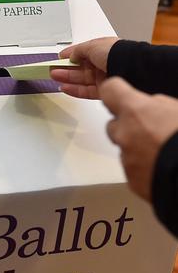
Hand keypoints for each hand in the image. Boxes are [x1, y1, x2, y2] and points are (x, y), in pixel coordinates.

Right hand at [50, 37, 119, 98]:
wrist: (131, 68)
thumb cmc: (116, 53)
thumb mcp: (93, 45)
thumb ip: (78, 50)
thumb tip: (70, 55)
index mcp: (102, 50)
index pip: (82, 53)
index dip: (70, 55)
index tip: (59, 59)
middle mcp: (103, 63)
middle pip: (80, 67)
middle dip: (65, 68)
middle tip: (52, 69)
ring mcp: (103, 77)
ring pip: (81, 79)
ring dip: (67, 78)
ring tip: (54, 77)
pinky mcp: (103, 90)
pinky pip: (86, 91)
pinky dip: (74, 90)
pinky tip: (64, 87)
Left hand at [101, 77, 177, 200]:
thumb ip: (159, 105)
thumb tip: (151, 106)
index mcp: (136, 112)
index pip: (109, 91)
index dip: (115, 91)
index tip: (121, 94)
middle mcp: (124, 134)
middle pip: (113, 124)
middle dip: (128, 125)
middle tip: (153, 129)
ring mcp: (127, 159)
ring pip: (124, 148)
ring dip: (137, 147)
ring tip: (163, 150)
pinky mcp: (132, 181)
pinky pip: (133, 169)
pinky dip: (144, 167)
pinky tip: (163, 167)